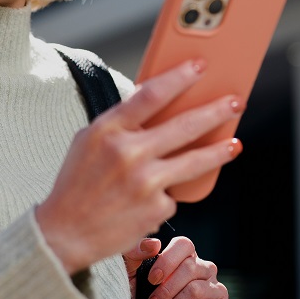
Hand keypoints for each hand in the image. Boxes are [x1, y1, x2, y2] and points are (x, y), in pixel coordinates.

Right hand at [36, 60, 242, 275]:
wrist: (64, 232)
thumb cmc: (76, 184)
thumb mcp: (88, 142)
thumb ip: (120, 123)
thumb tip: (155, 103)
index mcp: (107, 130)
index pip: (151, 94)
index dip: (180, 77)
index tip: (200, 66)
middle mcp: (128, 153)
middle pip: (184, 125)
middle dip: (216, 111)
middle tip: (235, 103)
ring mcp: (145, 182)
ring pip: (194, 161)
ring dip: (219, 150)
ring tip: (234, 144)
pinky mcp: (156, 209)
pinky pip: (173, 194)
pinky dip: (167, 194)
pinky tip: (150, 199)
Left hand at [124, 236, 231, 298]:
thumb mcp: (131, 279)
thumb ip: (135, 255)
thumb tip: (154, 243)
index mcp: (186, 259)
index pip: (184, 245)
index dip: (167, 260)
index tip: (151, 280)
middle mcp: (205, 271)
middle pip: (190, 268)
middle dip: (166, 290)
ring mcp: (217, 291)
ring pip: (197, 289)